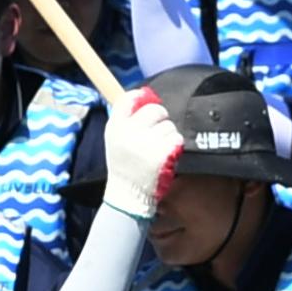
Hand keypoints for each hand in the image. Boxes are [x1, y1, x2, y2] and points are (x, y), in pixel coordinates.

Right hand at [100, 91, 182, 219]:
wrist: (128, 196)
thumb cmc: (124, 165)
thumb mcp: (115, 139)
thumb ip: (126, 117)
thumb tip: (145, 94)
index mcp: (115, 127)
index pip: (129, 99)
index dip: (142, 98)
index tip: (146, 103)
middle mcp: (129, 133)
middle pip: (155, 109)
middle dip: (160, 118)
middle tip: (156, 132)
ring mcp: (147, 143)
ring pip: (169, 125)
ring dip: (168, 135)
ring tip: (157, 149)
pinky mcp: (162, 154)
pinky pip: (176, 138)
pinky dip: (174, 146)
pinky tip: (166, 155)